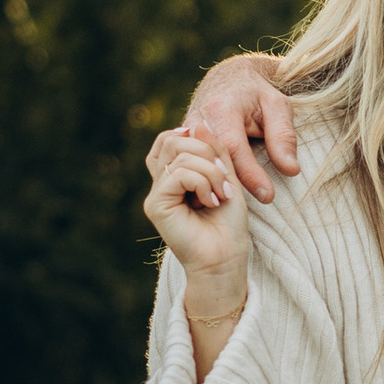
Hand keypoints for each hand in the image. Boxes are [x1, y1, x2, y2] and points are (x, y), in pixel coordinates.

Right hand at [143, 127, 251, 360]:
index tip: (220, 159)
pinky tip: (212, 202)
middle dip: (207, 151)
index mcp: (173, 176)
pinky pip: (179, 174)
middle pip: (172, 140)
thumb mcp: (227, 178)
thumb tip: (196, 124)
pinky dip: (203, 182)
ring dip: (211, 171)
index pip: (170, 138)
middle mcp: (160, 183)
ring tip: (222, 195)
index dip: (194, 136)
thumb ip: (213, 151)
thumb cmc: (228, 225)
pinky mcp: (155, 205)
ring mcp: (155, 194)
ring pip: (179, 155)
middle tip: (225, 179)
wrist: (226, 259)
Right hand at [181, 54, 297, 207]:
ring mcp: (184, 131)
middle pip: (208, 158)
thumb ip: (283, 136)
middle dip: (224, 183)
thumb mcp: (277, 106)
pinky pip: (185, 163)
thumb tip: (290, 170)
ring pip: (192, 163)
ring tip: (226, 201)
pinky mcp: (180, 140)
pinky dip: (199, 179)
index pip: (234, 148)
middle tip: (242, 204)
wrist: (229, 78)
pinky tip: (212, 194)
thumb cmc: (257, 94)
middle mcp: (197, 119)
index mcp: (222, 108)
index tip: (267, 197)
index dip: (250, 174)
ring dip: (208, 183)